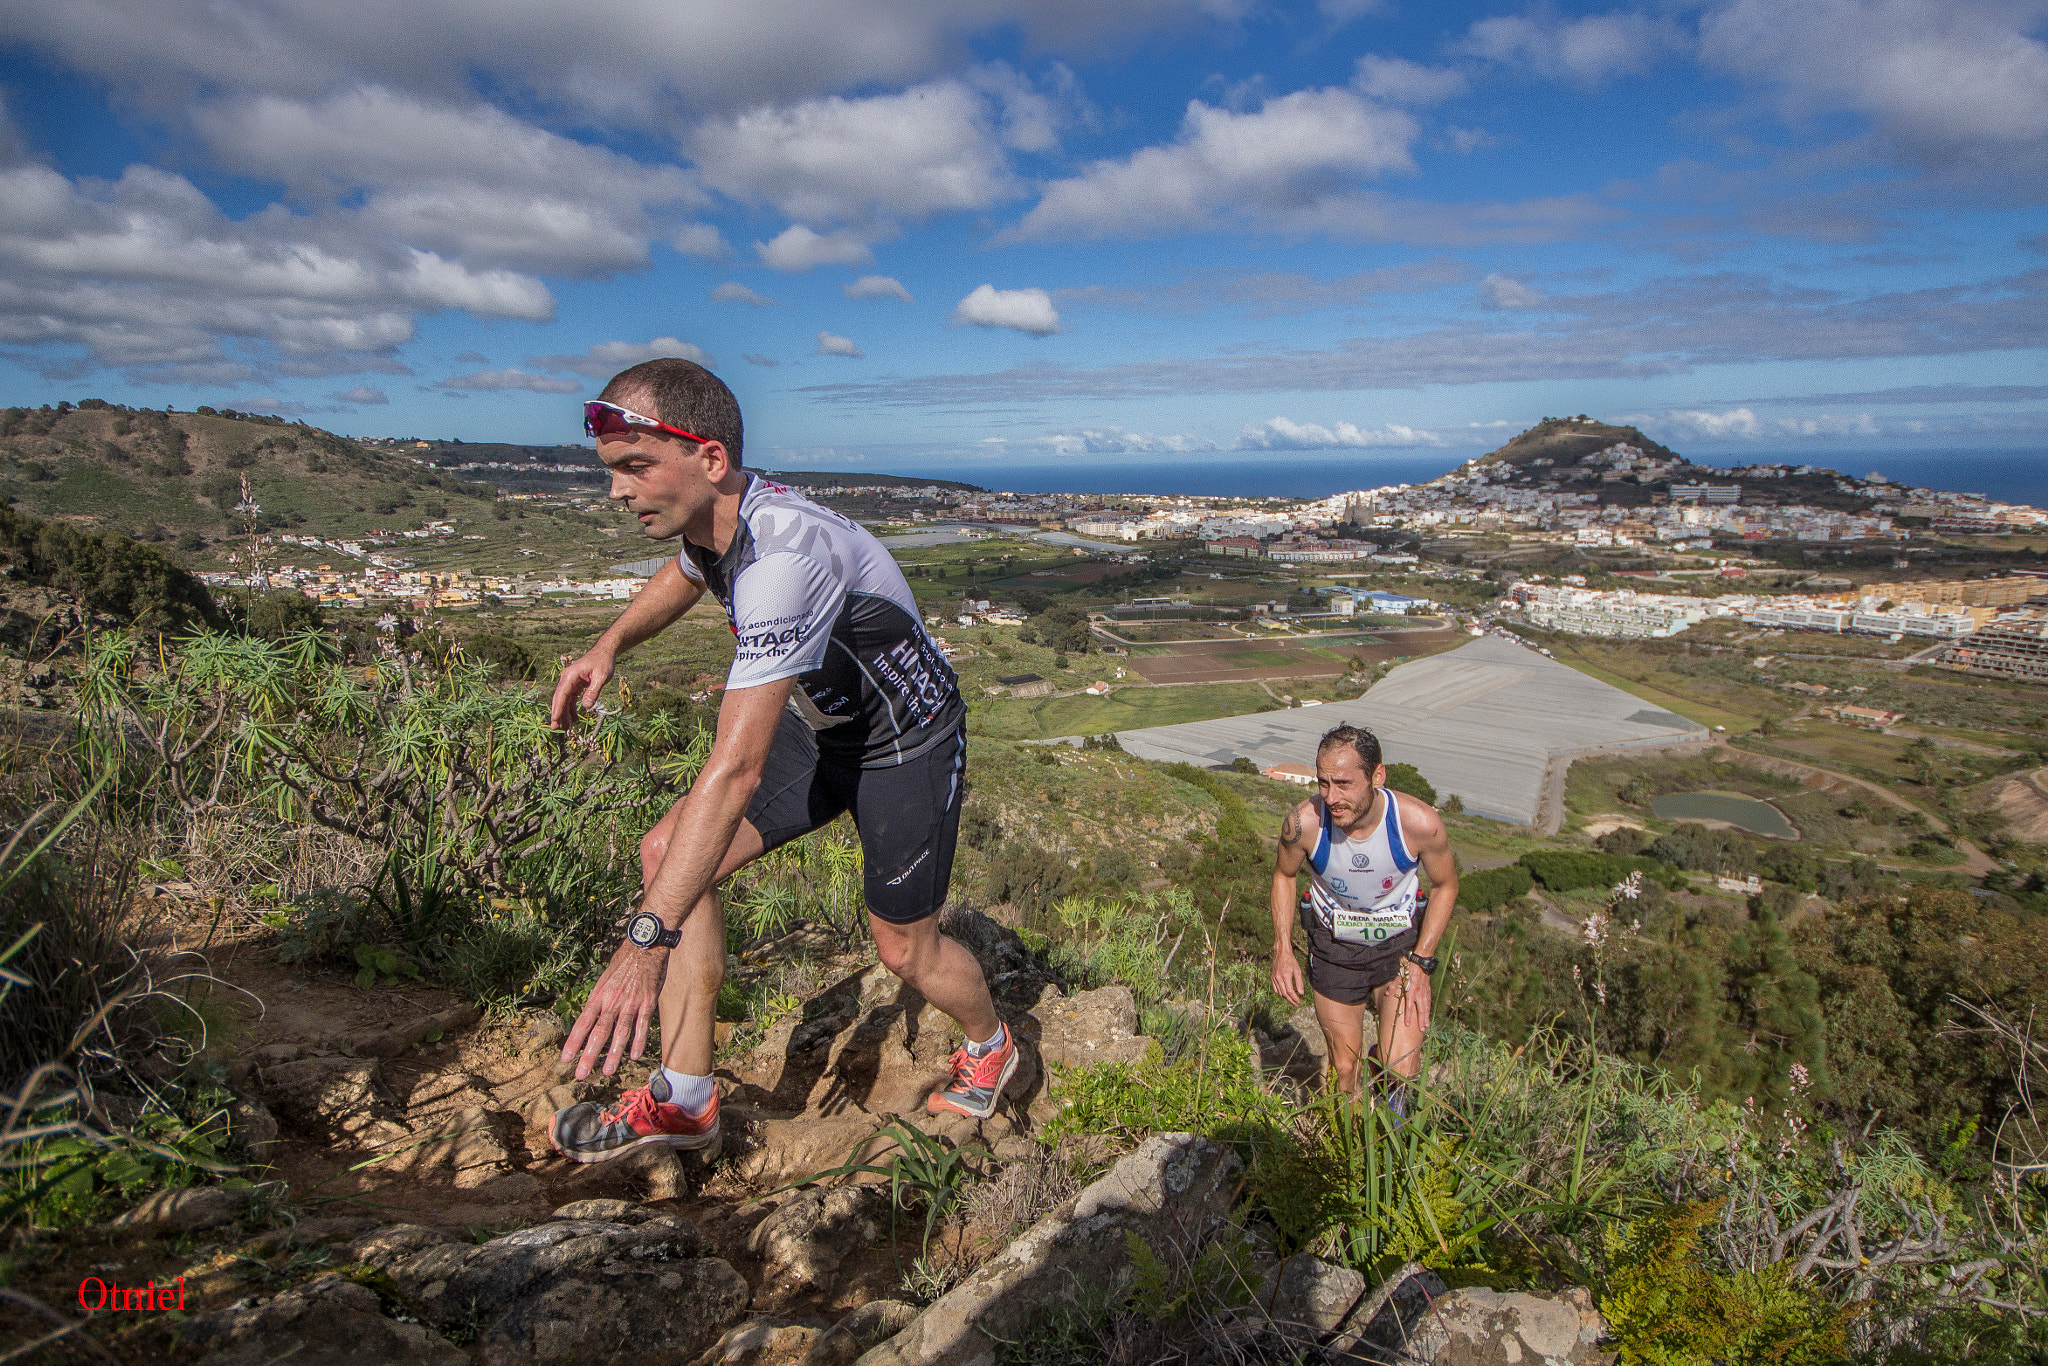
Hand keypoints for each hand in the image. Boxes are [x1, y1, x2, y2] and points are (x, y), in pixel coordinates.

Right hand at [550, 650, 614, 729]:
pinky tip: (574, 719)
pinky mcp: (575, 685)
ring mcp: (570, 682)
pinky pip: (570, 698)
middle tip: (555, 728)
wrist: (605, 652)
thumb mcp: (601, 677)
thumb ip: (593, 691)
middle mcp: (567, 678)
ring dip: (563, 713)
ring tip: (564, 728)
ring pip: (564, 700)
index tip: (555, 720)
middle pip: (559, 698)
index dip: (557, 708)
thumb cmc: (603, 662)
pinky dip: (571, 708)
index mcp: (570, 675)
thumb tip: (586, 706)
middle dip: (557, 713)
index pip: (561, 694)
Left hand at [562, 940, 667, 1077]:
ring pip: (620, 1032)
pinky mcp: (648, 1002)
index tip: (565, 1059)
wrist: (644, 945)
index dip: (573, 1042)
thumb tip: (591, 1016)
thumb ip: (600, 998)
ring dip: (613, 1054)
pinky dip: (638, 1041)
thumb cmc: (624, 962)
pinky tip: (634, 1055)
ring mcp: (630, 1003)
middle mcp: (612, 1001)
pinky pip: (642, 1025)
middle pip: (598, 1032)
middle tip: (580, 1074)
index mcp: (598, 995)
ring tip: (608, 1071)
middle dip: (588, 1055)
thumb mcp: (605, 978)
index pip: (582, 1023)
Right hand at [1272, 950, 1304, 1006]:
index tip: (1298, 1002)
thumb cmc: (1291, 961)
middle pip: (1284, 994)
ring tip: (1292, 999)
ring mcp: (1274, 978)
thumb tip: (1301, 993)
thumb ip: (1299, 982)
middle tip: (1296, 1004)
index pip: (1290, 991)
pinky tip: (1284, 994)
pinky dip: (1280, 993)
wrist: (1281, 954)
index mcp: (1285, 976)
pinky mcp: (1272, 978)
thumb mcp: (1297, 970)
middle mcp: (1278, 978)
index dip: (1294, 998)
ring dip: (1286, 997)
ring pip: (1279, 992)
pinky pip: (1275, 989)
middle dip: (1291, 1000)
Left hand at [1397, 965, 1432, 1032]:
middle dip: (1421, 1020)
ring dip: (1426, 1018)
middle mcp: (1419, 994)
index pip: (1409, 1006)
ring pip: (1426, 1008)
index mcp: (1411, 991)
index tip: (1408, 1024)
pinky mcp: (1428, 992)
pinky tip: (1429, 1016)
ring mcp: (1424, 993)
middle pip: (1420, 1010)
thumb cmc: (1409, 970)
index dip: (1408, 1016)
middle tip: (1422, 1030)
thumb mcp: (1399, 977)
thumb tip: (1388, 993)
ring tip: (1426, 1026)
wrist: (1421, 964)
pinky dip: (1429, 1011)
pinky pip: (1429, 1003)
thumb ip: (1393, 986)